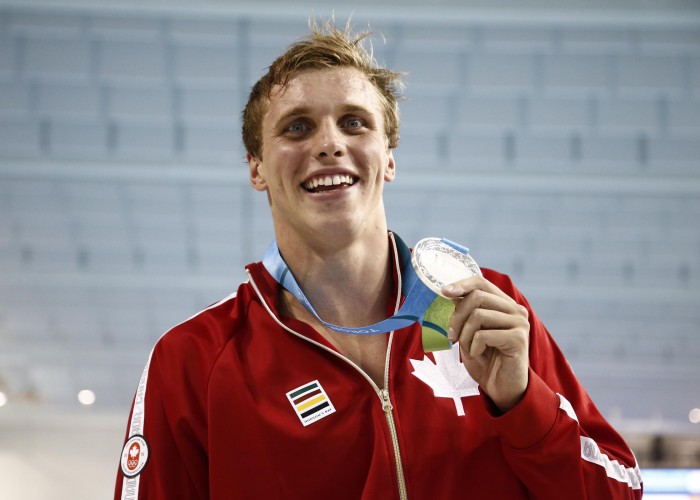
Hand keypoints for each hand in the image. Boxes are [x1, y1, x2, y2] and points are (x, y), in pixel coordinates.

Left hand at [443, 277, 529, 412]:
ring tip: (466, 348)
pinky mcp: (518, 338)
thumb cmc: (485, 359)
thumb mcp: (469, 333)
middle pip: (477, 296)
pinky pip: (484, 334)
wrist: (502, 388)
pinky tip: (478, 355)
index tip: (444, 291)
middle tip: (451, 334)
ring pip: (478, 314)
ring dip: (465, 334)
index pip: (481, 282)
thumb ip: (464, 312)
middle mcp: (515, 310)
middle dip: (457, 315)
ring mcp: (519, 323)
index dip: (461, 284)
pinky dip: (474, 347)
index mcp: (504, 304)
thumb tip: (449, 292)